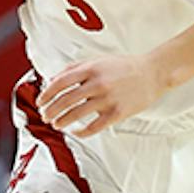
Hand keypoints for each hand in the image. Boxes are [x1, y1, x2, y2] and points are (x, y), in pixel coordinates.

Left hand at [37, 54, 163, 136]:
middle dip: (51, 110)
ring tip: (57, 124)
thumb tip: (54, 79)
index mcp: (91, 68)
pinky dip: (82, 132)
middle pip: (66, 100)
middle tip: (45, 116)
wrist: (153, 72)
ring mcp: (108, 99)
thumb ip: (76, 68)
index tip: (40, 101)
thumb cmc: (125, 66)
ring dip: (63, 121)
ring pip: (77, 114)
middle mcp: (98, 83)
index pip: (60, 82)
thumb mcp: (98, 60)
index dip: (47, 93)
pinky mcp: (118, 112)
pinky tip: (76, 132)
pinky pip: (95, 126)